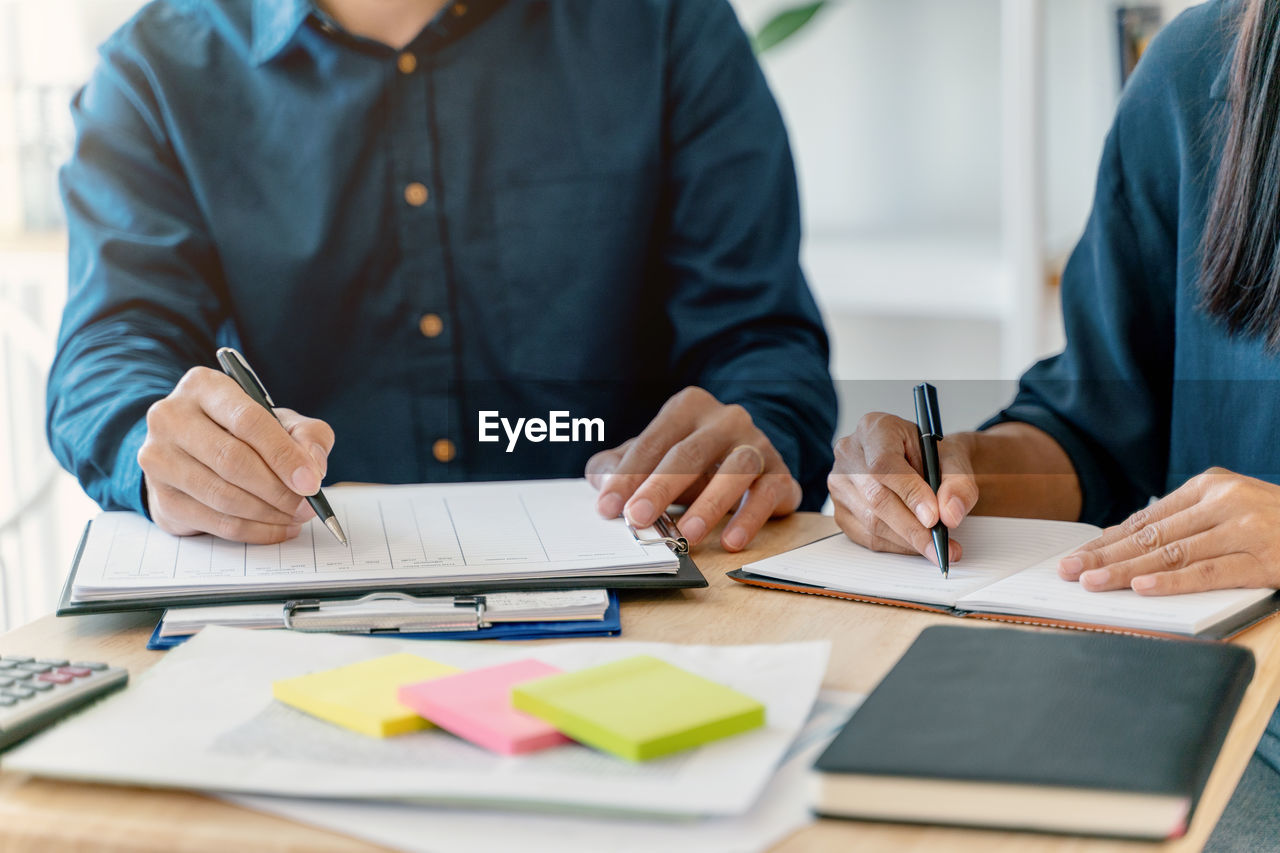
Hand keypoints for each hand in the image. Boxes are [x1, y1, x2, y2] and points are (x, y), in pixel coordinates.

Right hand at [138, 367, 334, 543]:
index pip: (247, 420)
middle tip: (307, 505)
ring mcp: (158, 458)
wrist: (195, 453)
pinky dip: (254, 530)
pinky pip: (215, 522)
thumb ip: (308, 435)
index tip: (311, 481)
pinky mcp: (161, 498)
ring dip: (268, 513)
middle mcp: (171, 417)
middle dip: (278, 489)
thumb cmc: (245, 432)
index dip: (283, 454)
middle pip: (232, 460)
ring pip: (222, 496)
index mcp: (203, 386)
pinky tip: (277, 527)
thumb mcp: (282, 421)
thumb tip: (312, 468)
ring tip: (296, 516)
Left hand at [585, 387, 800, 551]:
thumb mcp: (651, 458)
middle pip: (690, 453)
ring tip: (686, 536)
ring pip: (735, 469)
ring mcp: (757, 444)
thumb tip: (603, 487)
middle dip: (661, 488)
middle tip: (637, 518)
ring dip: (709, 505)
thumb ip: (619, 467)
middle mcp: (726, 419)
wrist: (751, 460)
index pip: (654, 441)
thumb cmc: (690, 461)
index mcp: (688, 407)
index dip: (629, 475)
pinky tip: (731, 541)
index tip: (608, 507)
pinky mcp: (780, 473)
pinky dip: (749, 518)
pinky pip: (767, 494)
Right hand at [828, 412, 978, 565]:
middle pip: (876, 498)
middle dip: (913, 528)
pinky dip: (896, 546)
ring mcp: (839, 483)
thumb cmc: (933, 456)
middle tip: (941, 545)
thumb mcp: (954, 459)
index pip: (884, 464)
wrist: (921, 462)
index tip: (934, 518)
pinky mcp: (840, 510)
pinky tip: (916, 544)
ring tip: (938, 547)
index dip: (909, 494)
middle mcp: (849, 454)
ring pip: (871, 522)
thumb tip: (950, 514)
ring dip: (908, 541)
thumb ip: (958, 483)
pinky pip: (867, 537)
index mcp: (874, 428)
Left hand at [1059, 468, 1279, 594]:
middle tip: (1069, 571)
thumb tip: (1131, 544)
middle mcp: (1223, 501)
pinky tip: (1142, 587)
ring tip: (1093, 583)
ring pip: (1171, 553)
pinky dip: (1172, 581)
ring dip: (1126, 570)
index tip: (1076, 556)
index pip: (1145, 518)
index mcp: (1209, 485)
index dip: (1107, 539)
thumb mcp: (1232, 510)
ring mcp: (1244, 528)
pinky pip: (1208, 572)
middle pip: (1151, 534)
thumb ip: (1189, 522)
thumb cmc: (1277, 525)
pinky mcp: (1264, 558)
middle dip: (1105, 555)